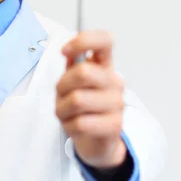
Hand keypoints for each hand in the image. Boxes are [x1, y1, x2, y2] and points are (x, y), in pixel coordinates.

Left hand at [55, 30, 126, 168]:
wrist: (96, 140)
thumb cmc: (82, 106)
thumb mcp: (73, 81)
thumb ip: (72, 64)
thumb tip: (68, 51)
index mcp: (105, 65)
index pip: (104, 40)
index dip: (83, 41)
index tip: (64, 52)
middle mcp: (115, 80)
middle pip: (84, 72)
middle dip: (62, 85)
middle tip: (62, 95)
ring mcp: (117, 103)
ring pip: (77, 100)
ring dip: (62, 109)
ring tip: (68, 113)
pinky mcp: (115, 125)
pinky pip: (81, 123)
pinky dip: (69, 126)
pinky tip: (75, 126)